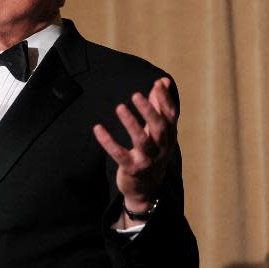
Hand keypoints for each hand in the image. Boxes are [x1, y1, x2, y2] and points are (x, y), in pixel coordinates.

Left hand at [93, 77, 177, 223]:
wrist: (147, 187)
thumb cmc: (153, 151)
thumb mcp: (159, 130)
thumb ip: (159, 105)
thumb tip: (164, 80)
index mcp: (168, 136)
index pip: (171, 116)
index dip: (165, 100)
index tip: (157, 84)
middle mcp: (161, 147)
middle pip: (159, 127)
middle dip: (149, 111)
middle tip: (135, 95)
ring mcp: (147, 159)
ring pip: (141, 141)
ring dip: (130, 123)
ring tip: (120, 107)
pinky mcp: (132, 168)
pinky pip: (119, 154)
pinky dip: (108, 142)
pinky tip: (97, 129)